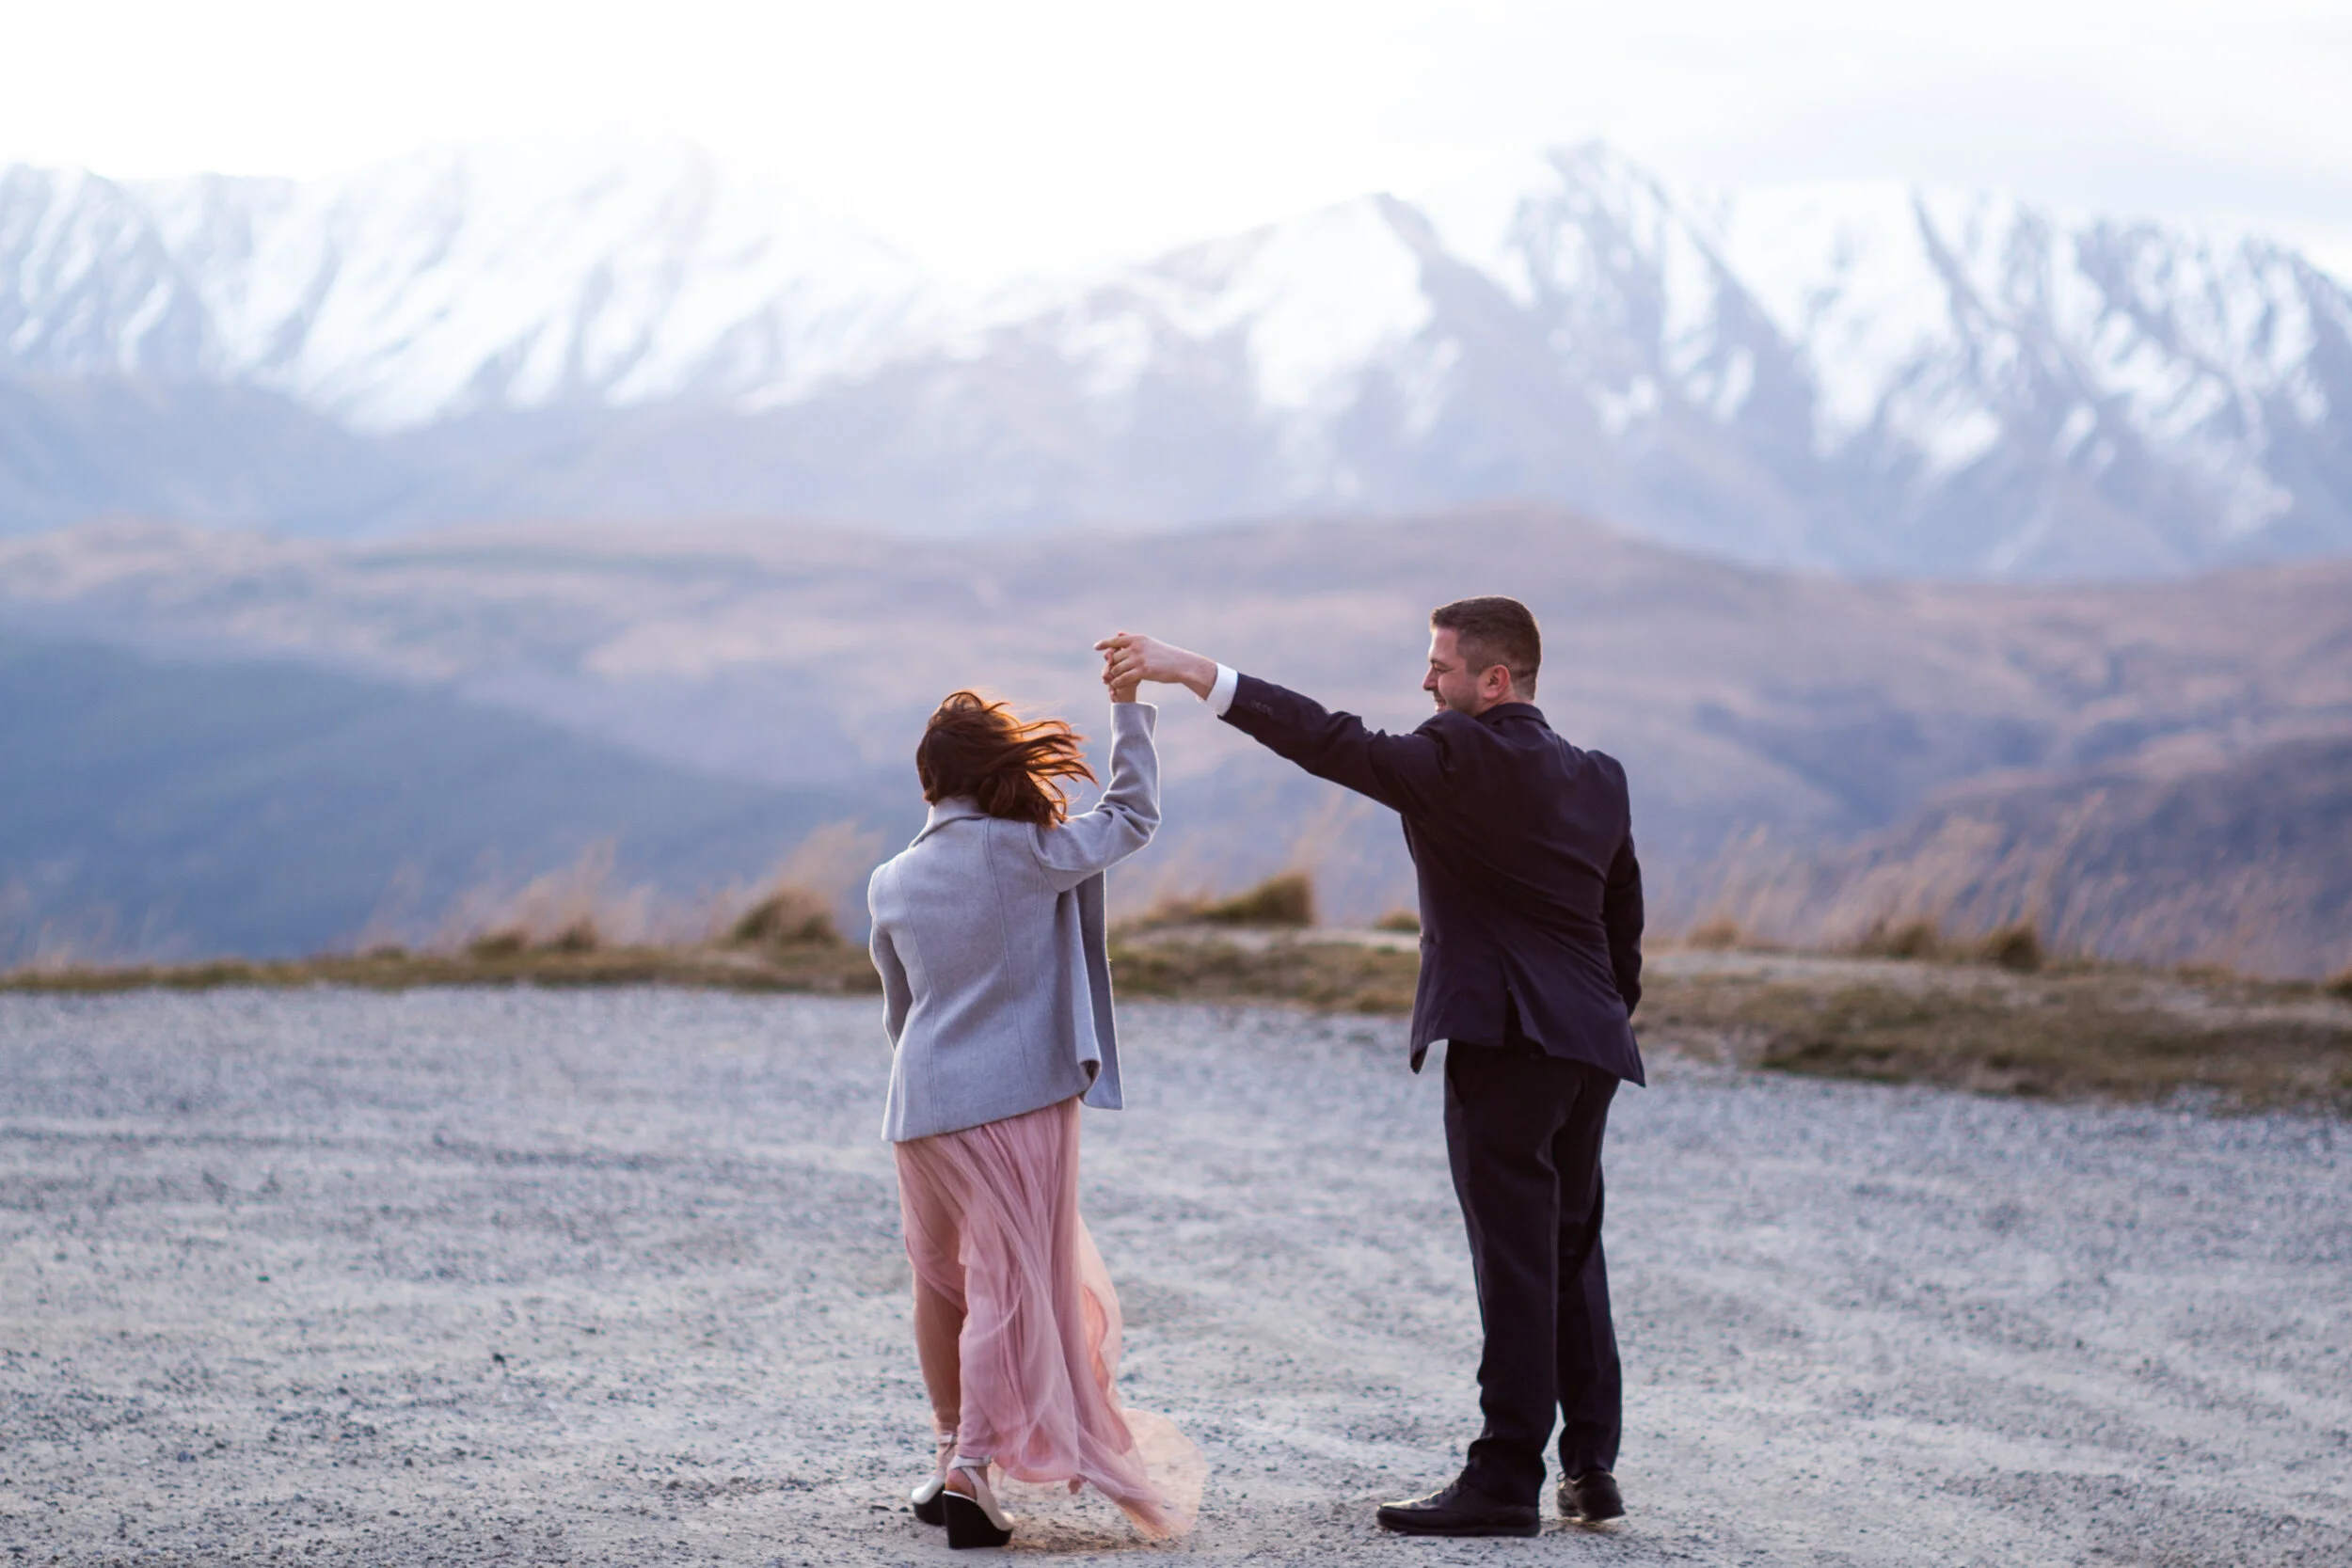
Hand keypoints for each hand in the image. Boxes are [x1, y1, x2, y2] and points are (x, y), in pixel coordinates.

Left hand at [1096, 632, 1218, 699]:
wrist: (1181, 664)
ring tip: (1110, 681)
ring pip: (1117, 668)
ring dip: (1113, 676)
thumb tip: (1118, 633)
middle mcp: (1136, 647)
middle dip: (1110, 665)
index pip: (1116, 640)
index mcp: (1138, 639)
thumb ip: (1131, 639)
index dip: (1104, 643)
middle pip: (1114, 657)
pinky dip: (1117, 682)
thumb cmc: (1165, 655)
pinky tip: (1115, 686)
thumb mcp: (1148, 643)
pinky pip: (1123, 678)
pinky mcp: (1143, 672)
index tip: (1096, 647)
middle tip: (1106, 673)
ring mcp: (1139, 659)